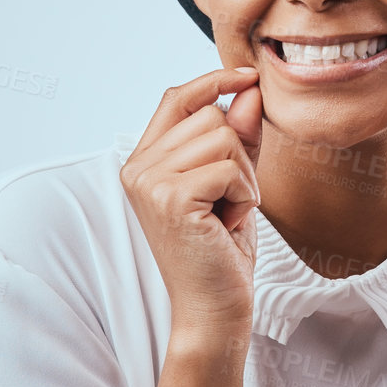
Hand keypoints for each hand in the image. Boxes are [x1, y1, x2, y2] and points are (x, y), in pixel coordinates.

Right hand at [119, 67, 264, 336]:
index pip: (177, 98)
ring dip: (244, 178)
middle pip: (210, 115)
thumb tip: (249, 88)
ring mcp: (149, 181)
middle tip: (227, 203)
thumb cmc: (222, 251)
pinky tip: (228, 225)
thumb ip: (240, 136)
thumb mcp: (234, 182)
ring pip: (224, 137)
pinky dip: (245, 196)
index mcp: (144, 161)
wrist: (213, 310)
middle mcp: (137, 167)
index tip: (249, 76)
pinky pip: (231, 167)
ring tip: (226, 215)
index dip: (214, 81)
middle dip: (238, 156)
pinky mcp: (170, 197)